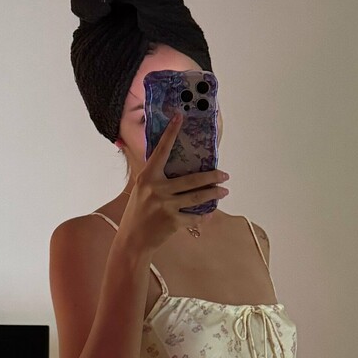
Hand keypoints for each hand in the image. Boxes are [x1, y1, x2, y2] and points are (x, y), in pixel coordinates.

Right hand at [116, 109, 228, 257]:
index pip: (161, 151)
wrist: (132, 239)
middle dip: (212, 176)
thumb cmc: (138, 212)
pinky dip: (204, 214)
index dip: (171, 133)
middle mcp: (156, 189)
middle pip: (191, 179)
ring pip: (197, 197)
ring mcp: (165, 206)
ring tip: (224, 190)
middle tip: (224, 174)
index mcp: (147, 177)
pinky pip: (194, 215)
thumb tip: (171, 161)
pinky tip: (210, 211)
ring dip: (214, 193)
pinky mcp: (173, 221)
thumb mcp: (141, 189)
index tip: (180, 117)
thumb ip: (155, 176)